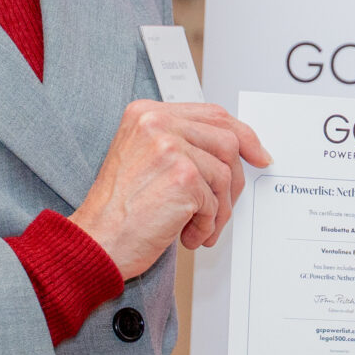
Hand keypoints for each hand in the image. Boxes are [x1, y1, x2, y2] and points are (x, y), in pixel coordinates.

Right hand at [69, 101, 270, 279]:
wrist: (95, 241)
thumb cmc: (117, 210)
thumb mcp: (144, 160)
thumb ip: (181, 144)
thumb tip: (232, 150)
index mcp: (147, 113)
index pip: (211, 113)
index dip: (243, 135)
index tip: (258, 154)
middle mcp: (157, 122)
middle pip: (227, 140)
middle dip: (234, 179)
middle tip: (226, 206)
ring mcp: (170, 147)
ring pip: (225, 173)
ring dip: (219, 209)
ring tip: (199, 227)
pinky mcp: (182, 176)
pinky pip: (215, 202)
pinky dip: (206, 225)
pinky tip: (186, 235)